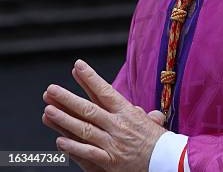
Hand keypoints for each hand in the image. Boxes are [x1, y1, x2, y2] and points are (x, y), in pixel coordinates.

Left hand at [42, 60, 165, 171]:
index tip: (77, 66)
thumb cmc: (159, 142)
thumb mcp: (151, 122)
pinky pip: (88, 153)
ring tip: (48, 110)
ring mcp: (112, 143)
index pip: (104, 91)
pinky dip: (73, 147)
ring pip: (84, 129)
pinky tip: (59, 141)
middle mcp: (118, 124)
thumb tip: (136, 107)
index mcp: (127, 111)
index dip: (89, 78)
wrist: (168, 162)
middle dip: (67, 98)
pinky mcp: (110, 161)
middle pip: (88, 108)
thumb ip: (139, 113)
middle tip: (51, 89)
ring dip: (64, 119)